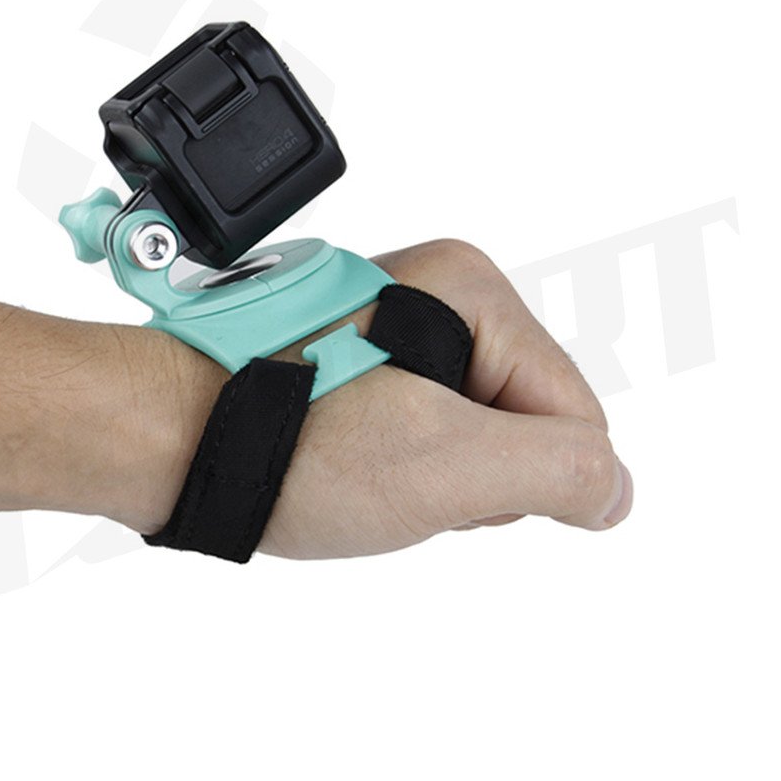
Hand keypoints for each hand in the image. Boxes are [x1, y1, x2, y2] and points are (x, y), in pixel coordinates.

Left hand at [256, 239, 631, 558]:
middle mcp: (438, 291)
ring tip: (361, 466)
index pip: (573, 413)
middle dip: (471, 475)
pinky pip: (424, 428)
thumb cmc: (291, 440)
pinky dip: (399, 463)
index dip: (522, 478)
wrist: (166, 434)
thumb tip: (614, 491)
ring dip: (432, 475)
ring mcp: (398, 324)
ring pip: (474, 433)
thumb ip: (556, 473)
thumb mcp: (445, 465)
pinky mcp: (365, 358)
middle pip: (523, 420)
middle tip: (392, 470)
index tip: (440, 479)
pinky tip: (349, 462)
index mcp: (471, 290)